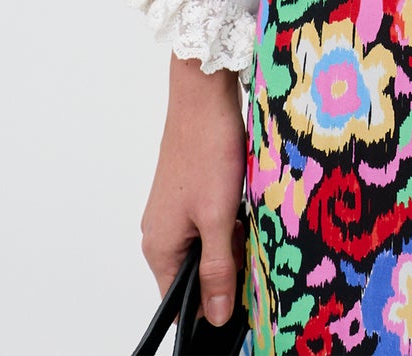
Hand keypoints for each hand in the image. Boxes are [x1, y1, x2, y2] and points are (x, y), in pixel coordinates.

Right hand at [140, 54, 247, 328]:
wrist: (203, 94)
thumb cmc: (206, 151)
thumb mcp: (218, 218)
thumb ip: (218, 269)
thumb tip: (215, 316)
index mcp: (159, 246)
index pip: (180, 302)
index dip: (210, 309)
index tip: (240, 304)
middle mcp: (160, 232)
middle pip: (195, 274)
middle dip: (225, 271)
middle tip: (252, 254)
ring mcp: (173, 210)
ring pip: (205, 246)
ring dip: (228, 242)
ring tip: (248, 222)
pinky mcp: (187, 191)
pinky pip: (208, 222)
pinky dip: (227, 220)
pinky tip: (244, 205)